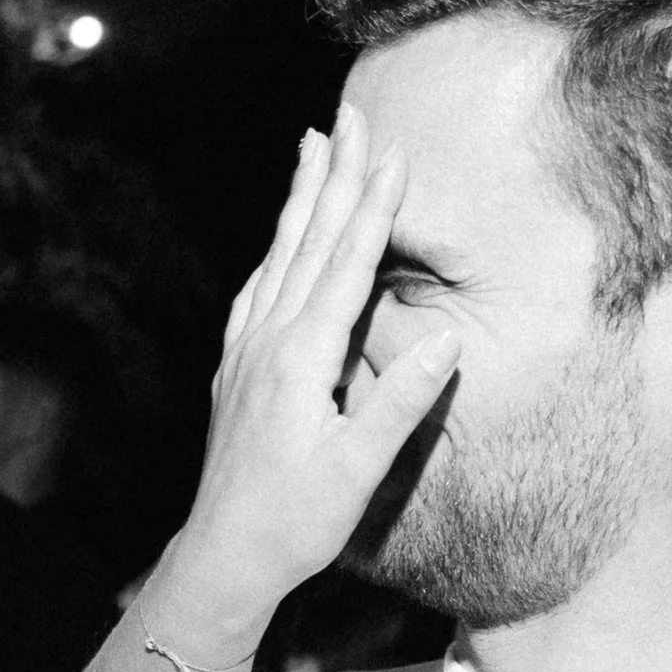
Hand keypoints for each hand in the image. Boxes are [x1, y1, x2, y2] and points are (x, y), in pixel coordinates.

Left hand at [153, 106, 456, 660]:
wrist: (223, 557)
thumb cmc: (295, 522)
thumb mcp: (358, 468)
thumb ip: (402, 402)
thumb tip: (448, 342)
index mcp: (300, 359)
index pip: (345, 265)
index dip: (371, 207)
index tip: (391, 153)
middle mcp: (267, 342)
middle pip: (307, 241)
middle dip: (334, 176)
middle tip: (349, 114)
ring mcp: (245, 353)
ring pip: (279, 256)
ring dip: (300, 199)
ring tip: (313, 147)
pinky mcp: (235, 370)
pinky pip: (258, 291)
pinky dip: (276, 250)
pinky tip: (281, 241)